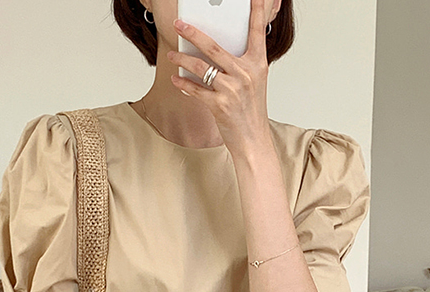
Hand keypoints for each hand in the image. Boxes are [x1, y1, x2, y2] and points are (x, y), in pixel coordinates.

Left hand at [168, 0, 273, 154]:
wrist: (253, 140)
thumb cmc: (251, 111)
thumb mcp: (254, 82)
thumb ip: (242, 63)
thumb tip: (220, 49)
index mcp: (257, 65)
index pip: (257, 31)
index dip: (257, 11)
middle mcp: (245, 74)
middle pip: (214, 46)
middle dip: (193, 34)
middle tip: (179, 25)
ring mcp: (232, 90)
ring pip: (201, 67)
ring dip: (182, 60)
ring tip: (172, 55)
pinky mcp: (219, 105)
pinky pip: (196, 90)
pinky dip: (183, 84)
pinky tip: (176, 79)